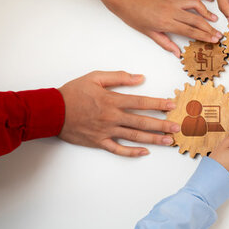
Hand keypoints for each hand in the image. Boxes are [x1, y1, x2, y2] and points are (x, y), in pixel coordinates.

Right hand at [57, 71, 179, 156]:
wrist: (51, 111)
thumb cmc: (72, 93)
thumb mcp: (94, 77)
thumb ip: (118, 77)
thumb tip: (140, 78)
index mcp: (112, 100)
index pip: (141, 102)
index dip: (158, 103)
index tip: (172, 105)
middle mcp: (112, 117)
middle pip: (142, 121)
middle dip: (162, 124)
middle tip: (178, 127)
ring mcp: (106, 131)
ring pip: (134, 136)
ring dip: (153, 139)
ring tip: (169, 141)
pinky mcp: (99, 142)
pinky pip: (118, 149)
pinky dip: (132, 152)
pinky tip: (145, 152)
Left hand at [98, 0, 221, 56]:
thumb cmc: (134, 16)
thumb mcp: (149, 33)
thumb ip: (166, 43)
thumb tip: (178, 53)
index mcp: (166, 22)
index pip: (190, 31)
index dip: (204, 36)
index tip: (214, 40)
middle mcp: (172, 10)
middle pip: (196, 20)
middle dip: (209, 28)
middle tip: (219, 34)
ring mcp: (173, 0)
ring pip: (196, 4)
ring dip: (207, 12)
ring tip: (214, 19)